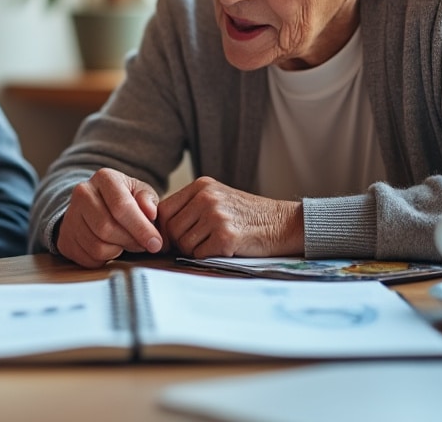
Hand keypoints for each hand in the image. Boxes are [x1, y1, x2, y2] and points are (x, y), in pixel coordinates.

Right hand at [55, 168, 164, 267]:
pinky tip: (110, 248)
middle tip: (142, 245)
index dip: (141, 228)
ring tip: (124, 243)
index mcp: (104, 178)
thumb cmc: (123, 200)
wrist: (95, 206)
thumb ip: (148, 200)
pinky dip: (104, 259)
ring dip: (117, 251)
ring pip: (97, 246)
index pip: (121, 206)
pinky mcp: (64, 238)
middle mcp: (82, 193)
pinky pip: (88, 258)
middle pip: (107, 228)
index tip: (155, 243)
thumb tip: (150, 212)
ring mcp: (70, 216)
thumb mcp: (140, 193)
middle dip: (130, 241)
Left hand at [155, 176, 304, 257]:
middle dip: (180, 242)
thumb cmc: (248, 215)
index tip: (172, 239)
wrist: (283, 223)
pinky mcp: (226, 237)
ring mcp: (216, 216)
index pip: (164, 210)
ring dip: (195, 250)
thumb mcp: (218, 198)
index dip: (164, 229)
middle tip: (200, 244)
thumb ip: (191, 206)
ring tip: (215, 243)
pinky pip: (199, 255)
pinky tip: (225, 248)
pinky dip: (209, 256)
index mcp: (202, 186)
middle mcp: (206, 198)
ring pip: (184, 244)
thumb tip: (159, 229)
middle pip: (171, 229)